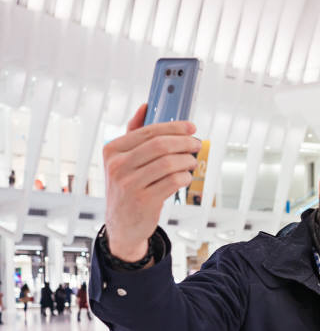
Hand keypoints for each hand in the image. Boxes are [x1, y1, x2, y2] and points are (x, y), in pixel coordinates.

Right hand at [103, 104, 199, 260]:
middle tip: (197, 144)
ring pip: (169, 163)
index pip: (149, 132)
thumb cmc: (128, 187)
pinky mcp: (144, 201)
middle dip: (185, 142)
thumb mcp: (123, 160)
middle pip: (161, 145)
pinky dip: (184, 177)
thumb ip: (133, 133)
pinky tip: (185, 177)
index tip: (191, 127)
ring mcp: (129, 185)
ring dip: (187, 160)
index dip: (174, 127)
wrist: (122, 225)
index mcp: (112, 150)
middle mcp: (117, 166)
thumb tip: (146, 106)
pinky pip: (173, 181)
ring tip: (192, 162)